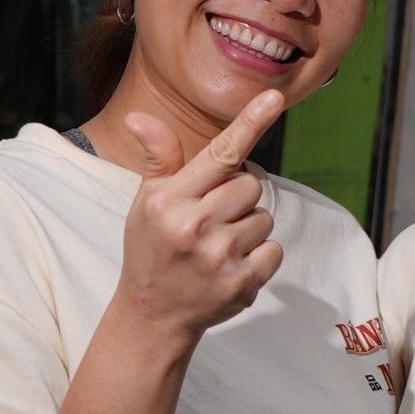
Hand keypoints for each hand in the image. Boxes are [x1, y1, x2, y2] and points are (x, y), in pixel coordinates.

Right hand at [112, 92, 284, 344]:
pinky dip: (259, 257)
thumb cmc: (151, 249)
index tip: (274, 98)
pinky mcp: (241, 283)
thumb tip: (141, 117)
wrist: (152, 315)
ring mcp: (220, 257)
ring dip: (248, 229)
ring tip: (217, 247)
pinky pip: (274, 250)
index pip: (220, 153)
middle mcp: (195, 226)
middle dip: (237, 198)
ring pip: (264, 218)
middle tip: (210, 220)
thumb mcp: (146, 202)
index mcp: (170, 200)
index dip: (250, 123)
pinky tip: (231, 266)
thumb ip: (159, 159)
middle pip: (251, 185)